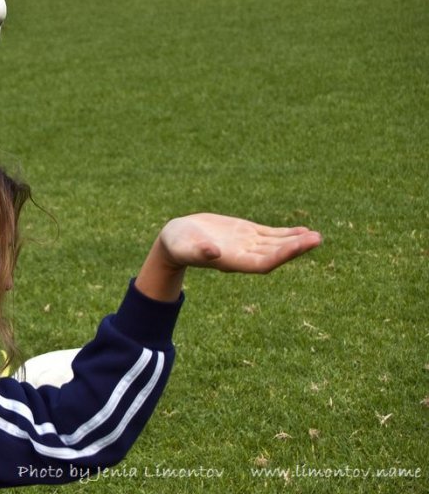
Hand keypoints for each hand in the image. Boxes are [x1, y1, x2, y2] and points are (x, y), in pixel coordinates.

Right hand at [135, 213, 321, 301]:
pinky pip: (271, 235)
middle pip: (275, 254)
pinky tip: (302, 231)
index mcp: (231, 261)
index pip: (263, 262)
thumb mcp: (184, 246)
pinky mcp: (246, 233)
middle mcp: (243, 256)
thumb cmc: (177, 244)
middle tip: (316, 239)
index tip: (299, 246)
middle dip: (296, 248)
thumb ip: (199, 251)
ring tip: (317, 237)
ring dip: (296, 241)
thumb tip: (215, 253)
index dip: (282, 255)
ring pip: (276, 244)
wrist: (176, 239)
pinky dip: (287, 234)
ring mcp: (247, 245)